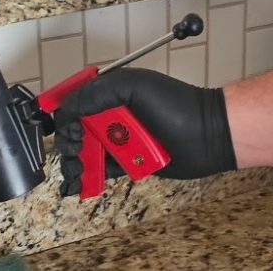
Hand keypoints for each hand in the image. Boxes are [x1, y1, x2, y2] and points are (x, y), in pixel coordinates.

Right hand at [53, 68, 236, 196]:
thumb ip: (99, 92)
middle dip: (68, 142)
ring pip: (85, 152)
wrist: (208, 136)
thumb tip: (68, 107)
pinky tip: (79, 185)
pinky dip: (87, 179)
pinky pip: (100, 171)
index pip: (76, 99)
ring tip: (77, 172)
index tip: (66, 127)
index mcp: (114, 90)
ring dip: (75, 163)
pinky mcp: (127, 162)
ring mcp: (120, 138)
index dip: (64, 112)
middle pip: (75, 129)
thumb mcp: (136, 87)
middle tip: (76, 149)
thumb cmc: (178, 105)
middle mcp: (114, 113)